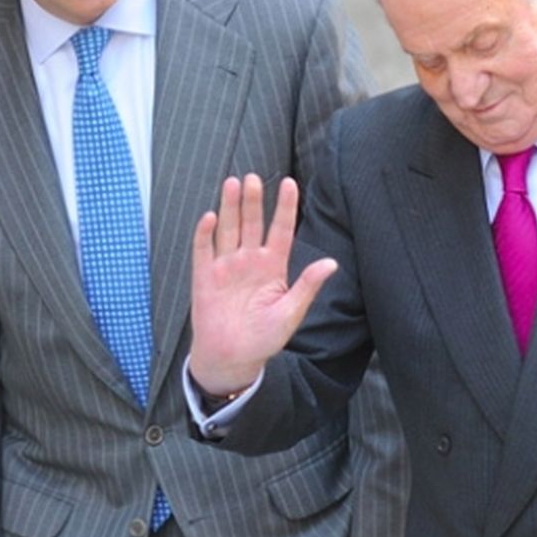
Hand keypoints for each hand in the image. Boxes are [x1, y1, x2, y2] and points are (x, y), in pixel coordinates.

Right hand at [190, 174, 337, 393]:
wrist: (232, 358)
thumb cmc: (264, 338)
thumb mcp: (290, 313)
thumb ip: (307, 286)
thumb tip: (332, 263)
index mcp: (273, 267)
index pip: (280, 230)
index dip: (285, 207)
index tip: (290, 183)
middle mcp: (249, 261)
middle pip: (251, 224)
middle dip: (252, 200)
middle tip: (253, 177)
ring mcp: (226, 267)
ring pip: (228, 229)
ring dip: (229, 207)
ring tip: (233, 183)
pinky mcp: (204, 277)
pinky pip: (204, 250)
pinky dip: (205, 234)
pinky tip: (209, 217)